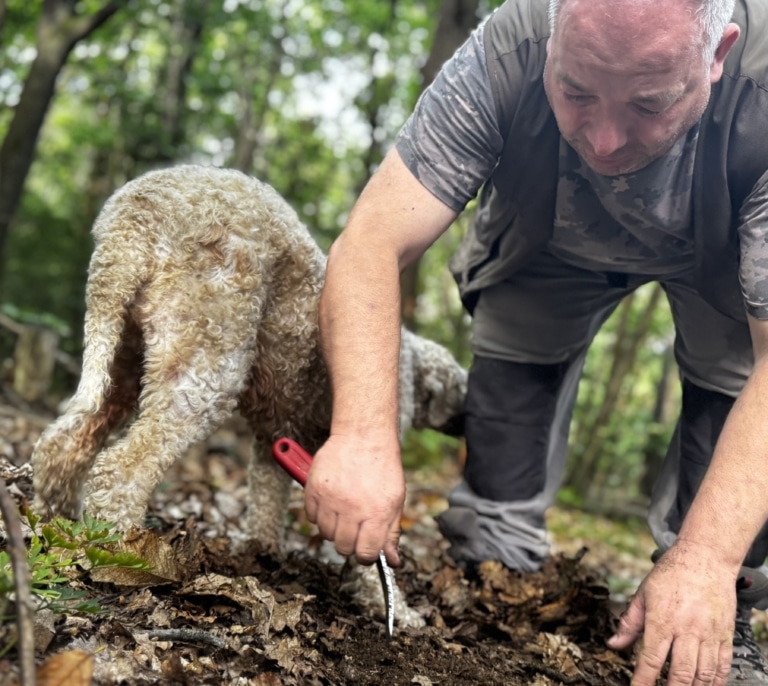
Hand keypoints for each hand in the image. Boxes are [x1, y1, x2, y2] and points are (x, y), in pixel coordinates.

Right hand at [304, 433, 404, 566]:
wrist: (363, 436)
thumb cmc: (382, 467)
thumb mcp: (396, 500)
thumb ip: (392, 532)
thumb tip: (393, 561)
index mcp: (377, 513)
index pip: (366, 554)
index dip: (366, 554)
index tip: (366, 547)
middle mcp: (352, 508)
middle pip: (343, 547)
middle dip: (350, 542)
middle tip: (355, 526)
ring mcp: (331, 499)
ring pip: (325, 533)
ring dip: (334, 527)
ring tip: (344, 509)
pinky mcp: (313, 488)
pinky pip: (311, 516)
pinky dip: (319, 513)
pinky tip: (331, 499)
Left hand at [608, 542, 737, 684]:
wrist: (705, 558)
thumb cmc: (671, 573)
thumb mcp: (643, 593)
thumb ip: (629, 623)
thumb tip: (613, 644)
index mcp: (662, 620)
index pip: (650, 659)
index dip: (642, 681)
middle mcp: (687, 629)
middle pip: (680, 673)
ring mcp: (709, 634)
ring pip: (704, 674)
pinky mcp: (725, 634)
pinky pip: (723, 665)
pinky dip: (715, 681)